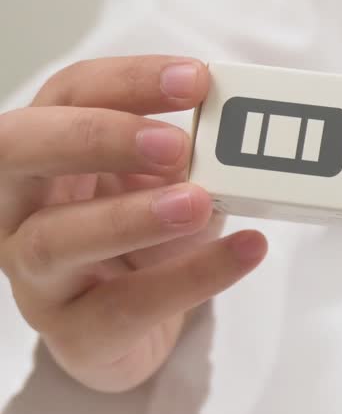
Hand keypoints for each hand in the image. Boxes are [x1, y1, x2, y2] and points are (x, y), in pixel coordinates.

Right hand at [0, 57, 267, 392]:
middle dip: (98, 137)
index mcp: (44, 150)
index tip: (198, 79)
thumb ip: (189, 151)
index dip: (129, 81)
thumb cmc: (141, 239)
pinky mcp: (72, 332)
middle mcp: (17, 205)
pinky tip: (245, 251)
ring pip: (56, 238)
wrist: (129, 334)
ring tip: (200, 203)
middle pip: (21, 151)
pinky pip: (124, 306)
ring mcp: (34, 273)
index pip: (70, 94)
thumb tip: (244, 122)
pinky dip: (190, 277)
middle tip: (176, 142)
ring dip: (132, 216)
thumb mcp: (165, 182)